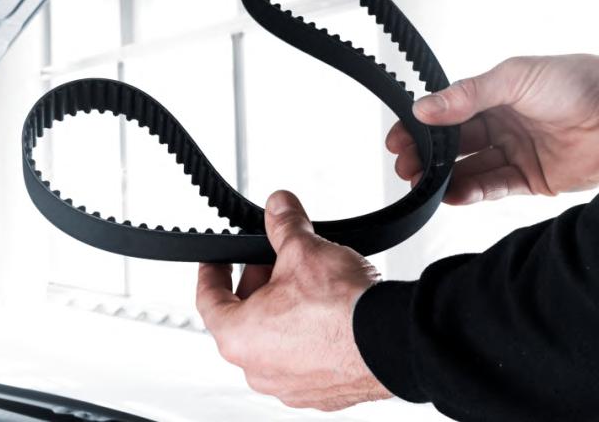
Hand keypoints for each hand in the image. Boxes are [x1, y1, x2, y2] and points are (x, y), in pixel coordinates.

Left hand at [196, 190, 391, 410]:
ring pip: (275, 340)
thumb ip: (284, 224)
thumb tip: (278, 206)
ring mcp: (291, 386)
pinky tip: (329, 313)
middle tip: (276, 260)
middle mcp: (259, 369)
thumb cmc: (340, 306)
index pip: (209, 300)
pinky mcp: (323, 393)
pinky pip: (304, 359)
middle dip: (259, 284)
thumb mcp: (303, 249)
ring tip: (308, 283)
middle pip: (244, 318)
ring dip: (285, 312)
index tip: (216, 262)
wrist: (390, 340)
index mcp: (240, 336)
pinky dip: (310, 336)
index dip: (211, 273)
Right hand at [387, 54, 598, 203]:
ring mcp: (518, 152)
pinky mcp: (535, 179)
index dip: (422, 126)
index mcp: (496, 94)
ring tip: (422, 184)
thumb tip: (424, 108)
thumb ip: (467, 95)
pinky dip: (473, 191)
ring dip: (445, 177)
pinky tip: (452, 194)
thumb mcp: (513, 77)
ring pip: (471, 168)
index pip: (448, 112)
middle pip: (455, 144)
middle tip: (405, 165)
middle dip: (427, 155)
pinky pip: (496, 186)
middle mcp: (505, 123)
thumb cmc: (577, 82)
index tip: (397, 137)